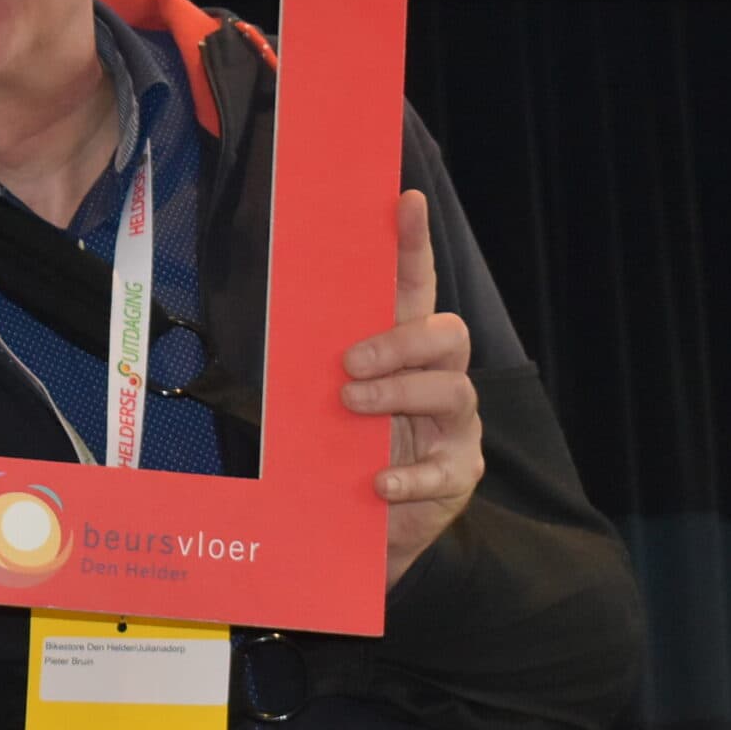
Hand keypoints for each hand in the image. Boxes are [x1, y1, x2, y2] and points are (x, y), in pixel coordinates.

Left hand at [342, 190, 483, 585]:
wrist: (368, 529)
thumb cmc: (347, 452)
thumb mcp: (328, 403)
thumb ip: (317, 365)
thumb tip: (272, 319)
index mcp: (405, 351)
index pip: (414, 287)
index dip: (413, 243)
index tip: (403, 200)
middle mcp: (441, 380)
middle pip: (449, 333)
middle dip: (401, 341)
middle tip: (349, 364)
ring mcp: (456, 428)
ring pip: (453, 391)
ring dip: (398, 395)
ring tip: (351, 407)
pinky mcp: (457, 476)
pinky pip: (444, 471)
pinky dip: (408, 476)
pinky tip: (378, 483)